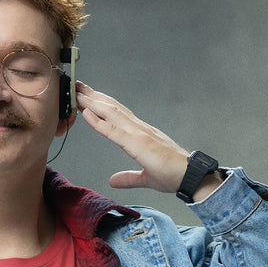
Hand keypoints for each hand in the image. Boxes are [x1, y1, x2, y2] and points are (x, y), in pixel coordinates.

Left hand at [76, 82, 220, 198]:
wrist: (190, 177)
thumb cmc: (173, 175)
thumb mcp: (145, 178)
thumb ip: (128, 178)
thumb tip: (113, 181)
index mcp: (140, 135)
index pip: (117, 115)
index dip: (101, 105)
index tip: (87, 97)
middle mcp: (138, 129)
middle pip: (112, 108)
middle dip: (93, 96)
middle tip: (76, 85)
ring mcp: (138, 134)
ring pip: (111, 113)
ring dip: (92, 103)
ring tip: (76, 93)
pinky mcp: (138, 144)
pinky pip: (114, 131)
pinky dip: (99, 121)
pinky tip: (86, 113)